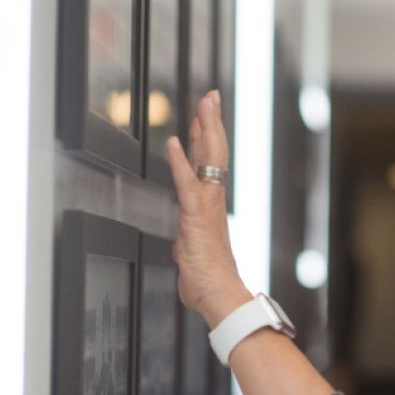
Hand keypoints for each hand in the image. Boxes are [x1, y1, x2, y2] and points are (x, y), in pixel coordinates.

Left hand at [167, 90, 251, 326]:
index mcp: (210, 208)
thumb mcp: (191, 257)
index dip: (206, 139)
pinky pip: (188, 185)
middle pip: (213, 154)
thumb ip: (186, 245)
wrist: (219, 297)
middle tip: (210, 96)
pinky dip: (180, 163)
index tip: (205, 116)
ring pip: (208, 162)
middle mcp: (212, 203)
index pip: (209, 166)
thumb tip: (182, 245)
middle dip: (211, 123)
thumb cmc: (208, 283)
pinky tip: (175, 141)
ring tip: (204, 104)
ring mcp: (206, 208)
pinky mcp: (196, 219)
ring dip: (205, 130)